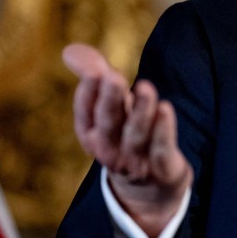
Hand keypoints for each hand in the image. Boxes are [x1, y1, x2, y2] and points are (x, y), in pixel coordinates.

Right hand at [63, 43, 192, 237]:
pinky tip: (166, 109)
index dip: (89, 94)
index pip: (85, 114)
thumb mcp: (109, 108)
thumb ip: (94, 77)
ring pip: (136, 135)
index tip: (95, 72)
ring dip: (140, 111)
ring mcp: (135, 161)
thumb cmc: (125, 136)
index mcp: (92, 135)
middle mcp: (109, 149)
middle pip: (108, 124)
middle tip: (113, 75)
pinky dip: (163, 130)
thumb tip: (70, 49)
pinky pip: (161, 148)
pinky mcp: (161, 167)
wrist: (149, 188)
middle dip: (110, 100)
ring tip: (146, 87)